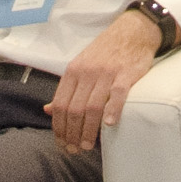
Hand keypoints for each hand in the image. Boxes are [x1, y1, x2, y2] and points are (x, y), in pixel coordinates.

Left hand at [47, 6, 164, 155]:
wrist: (132, 31)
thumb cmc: (105, 52)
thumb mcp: (80, 66)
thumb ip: (66, 89)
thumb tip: (48, 110)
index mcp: (73, 71)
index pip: (60, 104)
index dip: (59, 127)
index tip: (62, 143)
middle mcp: (86, 72)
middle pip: (74, 109)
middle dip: (71, 134)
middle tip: (74, 150)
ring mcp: (106, 73)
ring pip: (92, 106)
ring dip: (88, 130)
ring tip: (87, 146)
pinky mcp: (126, 74)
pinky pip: (117, 94)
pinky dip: (112, 110)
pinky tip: (109, 125)